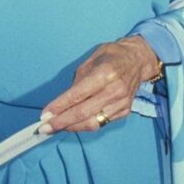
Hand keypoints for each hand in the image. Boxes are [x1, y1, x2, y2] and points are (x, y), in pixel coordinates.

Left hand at [40, 35, 159, 133]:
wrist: (138, 60)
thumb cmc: (112, 55)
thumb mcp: (91, 59)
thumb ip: (78, 81)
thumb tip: (63, 102)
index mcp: (104, 73)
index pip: (77, 95)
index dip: (59, 106)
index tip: (45, 114)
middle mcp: (114, 90)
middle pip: (83, 113)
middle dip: (62, 122)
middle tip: (44, 128)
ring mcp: (121, 103)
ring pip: (93, 122)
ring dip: (72, 127)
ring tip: (55, 128)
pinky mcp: (125, 111)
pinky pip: (102, 122)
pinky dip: (85, 125)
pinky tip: (73, 124)